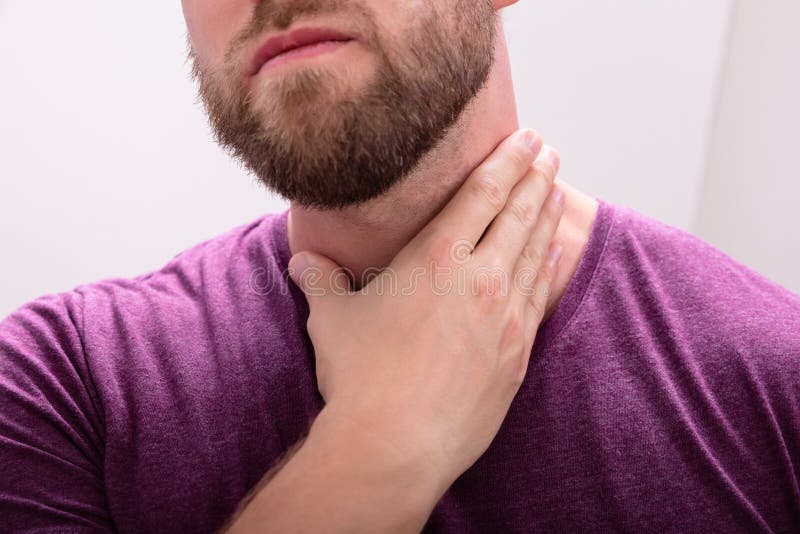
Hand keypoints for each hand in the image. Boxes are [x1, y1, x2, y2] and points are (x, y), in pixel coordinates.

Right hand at [289, 128, 564, 497]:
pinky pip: (541, 295)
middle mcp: (480, 278)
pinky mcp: (517, 353)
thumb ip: (322, 282)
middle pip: (518, 213)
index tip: (526, 137)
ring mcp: (505, 317)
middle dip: (536, 176)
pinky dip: (550, 266)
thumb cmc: (361, 378)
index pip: (482, 193)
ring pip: (536, 250)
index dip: (507, 160)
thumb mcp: (332, 320)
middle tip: (549, 151)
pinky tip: (556, 251)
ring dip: (548, 214)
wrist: (396, 446)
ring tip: (557, 189)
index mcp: (436, 258)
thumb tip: (303, 262)